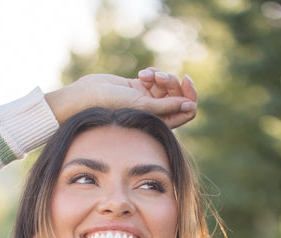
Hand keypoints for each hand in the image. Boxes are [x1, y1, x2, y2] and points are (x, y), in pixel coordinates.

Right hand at [46, 69, 196, 129]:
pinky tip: (141, 74)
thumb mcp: (143, 106)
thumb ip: (168, 106)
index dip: (190, 96)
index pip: (187, 111)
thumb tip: (191, 105)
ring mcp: (149, 100)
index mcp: (160, 123)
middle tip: (158, 78)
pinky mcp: (141, 87)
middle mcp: (156, 113)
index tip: (184, 81)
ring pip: (168, 85)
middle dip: (171, 82)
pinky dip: (153, 73)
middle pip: (179, 95)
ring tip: (146, 76)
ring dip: (161, 75)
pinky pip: (157, 77)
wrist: (89, 96)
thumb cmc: (112, 106)